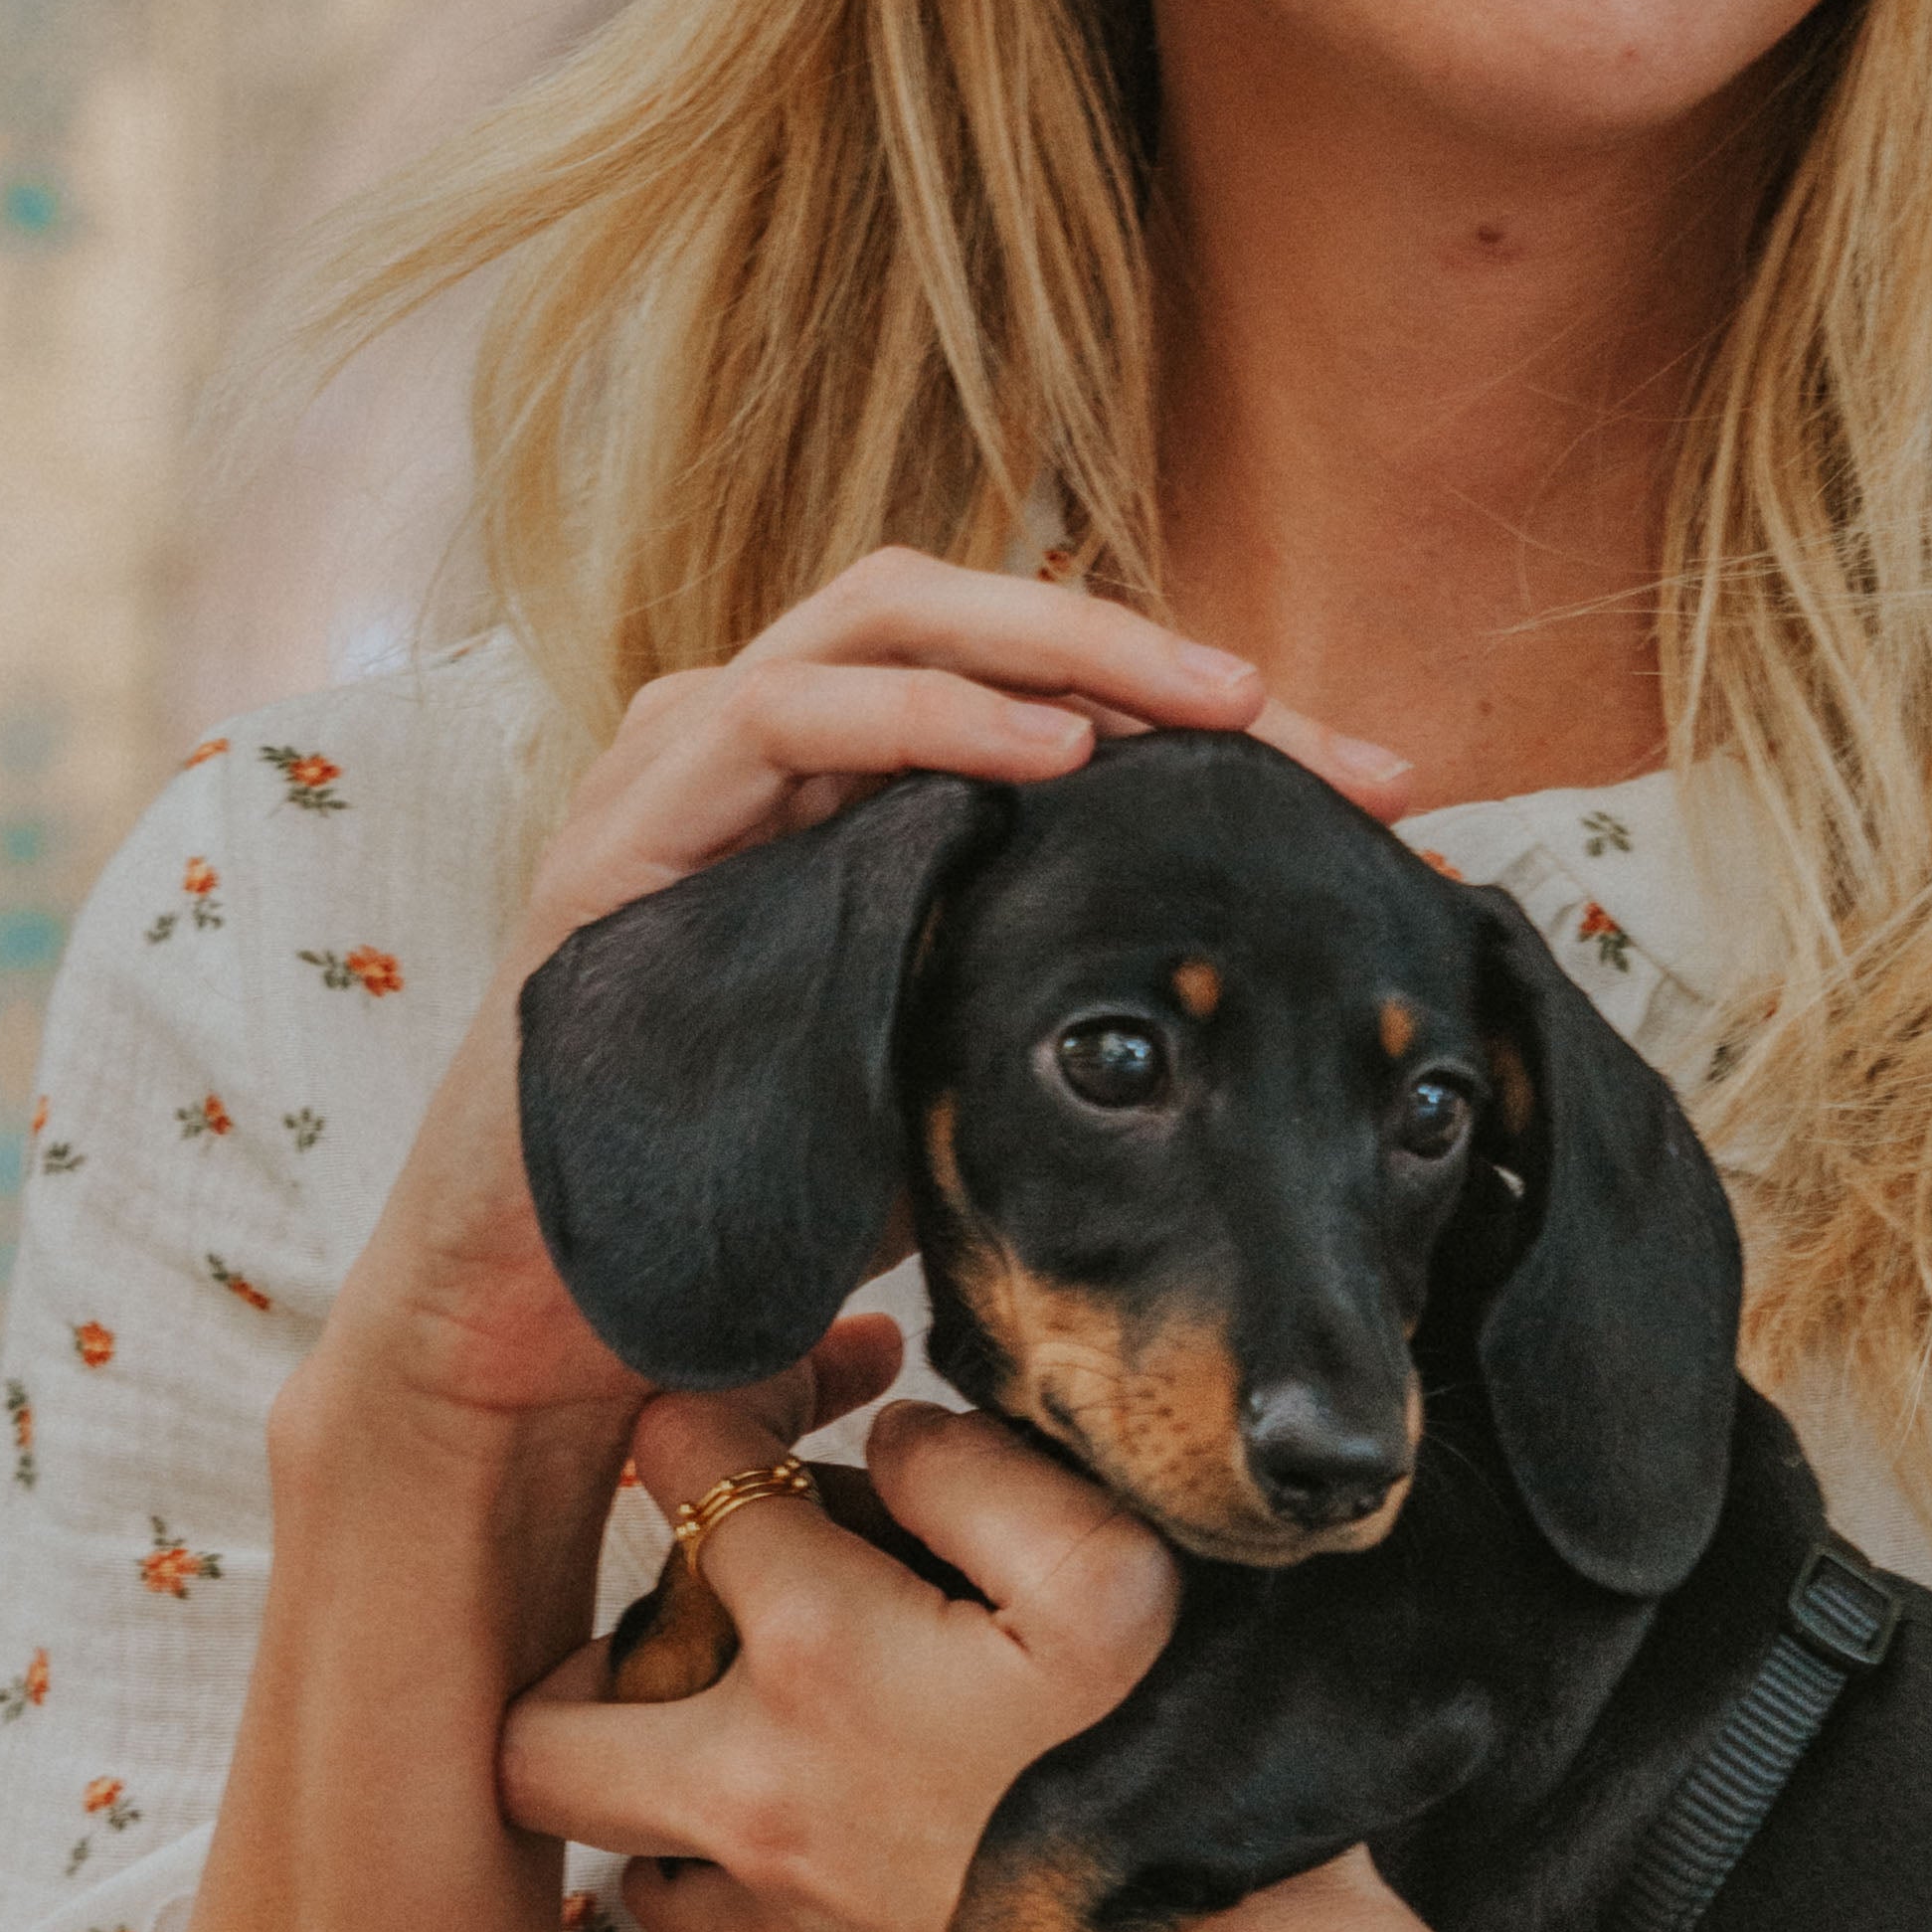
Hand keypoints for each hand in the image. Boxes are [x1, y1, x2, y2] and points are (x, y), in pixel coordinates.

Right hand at [307, 554, 1410, 1467]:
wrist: (561, 1314)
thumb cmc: (769, 1192)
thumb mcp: (961, 1075)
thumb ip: (1058, 993)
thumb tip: (1261, 1000)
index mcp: (847, 787)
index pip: (1036, 684)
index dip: (1201, 715)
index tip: (1369, 792)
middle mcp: (763, 746)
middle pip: (975, 617)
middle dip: (1152, 651)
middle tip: (1304, 722)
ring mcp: (682, 769)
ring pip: (883, 622)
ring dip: (1061, 650)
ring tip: (1207, 704)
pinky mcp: (621, 832)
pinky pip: (783, 720)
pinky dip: (927, 721)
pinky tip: (1046, 756)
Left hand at [500, 1386, 1184, 1931]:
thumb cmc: (1183, 1779)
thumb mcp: (1117, 1577)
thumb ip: (977, 1473)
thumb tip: (883, 1437)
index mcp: (823, 1652)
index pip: (679, 1464)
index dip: (736, 1393)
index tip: (809, 1394)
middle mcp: (750, 1782)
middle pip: (543, 1704)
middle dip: (596, 1620)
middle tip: (715, 1579)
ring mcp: (766, 1893)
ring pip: (596, 1813)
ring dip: (646, 1737)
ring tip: (760, 1686)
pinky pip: (679, 1904)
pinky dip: (702, 1845)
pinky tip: (801, 1797)